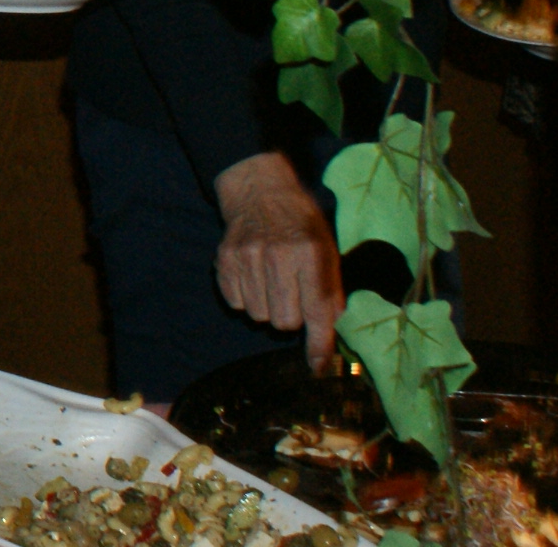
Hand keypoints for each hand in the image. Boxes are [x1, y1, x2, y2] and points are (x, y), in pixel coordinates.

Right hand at [213, 151, 343, 370]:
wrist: (259, 189)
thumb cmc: (301, 223)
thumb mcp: (328, 250)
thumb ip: (331, 292)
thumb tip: (333, 336)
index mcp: (311, 253)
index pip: (318, 311)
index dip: (319, 345)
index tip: (319, 367)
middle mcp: (278, 256)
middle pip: (285, 322)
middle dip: (292, 316)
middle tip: (293, 295)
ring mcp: (248, 257)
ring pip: (259, 316)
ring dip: (268, 308)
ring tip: (272, 283)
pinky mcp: (225, 259)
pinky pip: (236, 303)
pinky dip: (246, 298)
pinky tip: (253, 277)